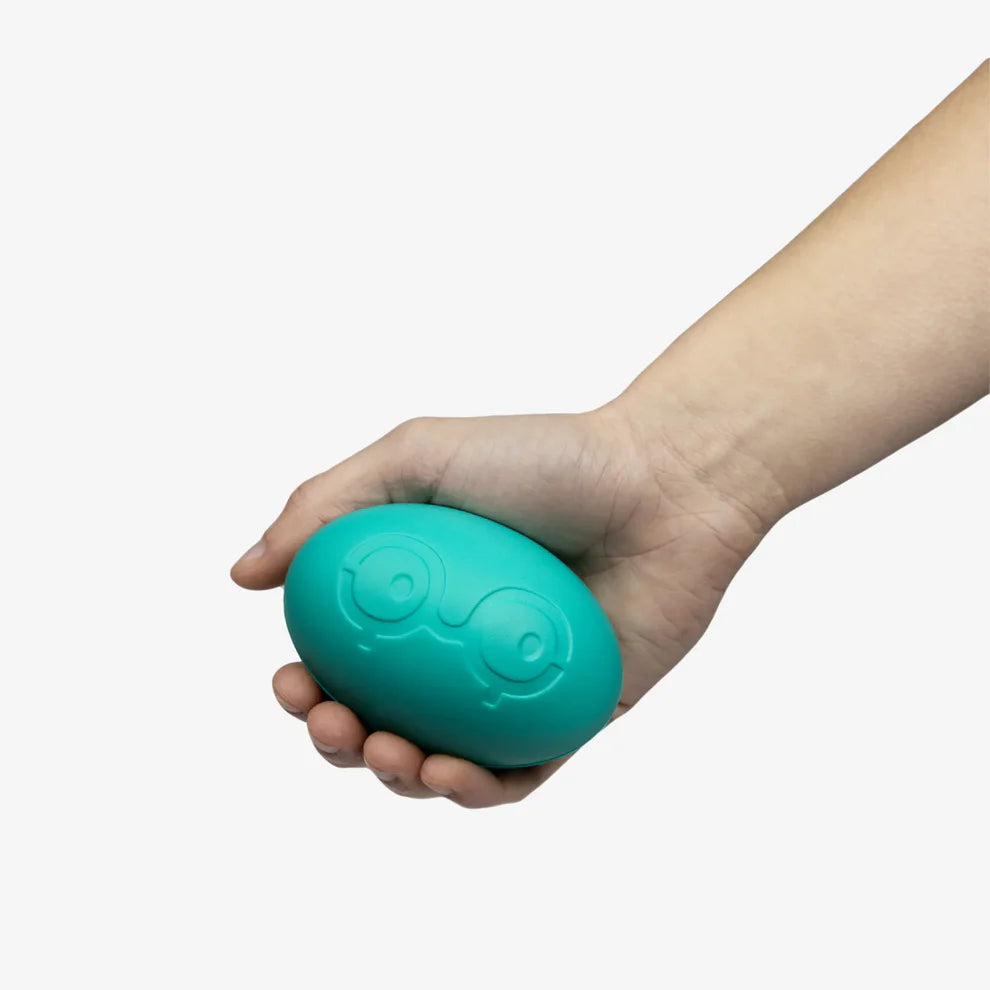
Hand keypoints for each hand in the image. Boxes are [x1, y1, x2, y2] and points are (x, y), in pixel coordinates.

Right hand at [230, 402, 769, 806]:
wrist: (664, 483)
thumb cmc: (547, 459)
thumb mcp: (419, 455)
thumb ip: (325, 504)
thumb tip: (244, 576)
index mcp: (419, 594)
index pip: (344, 654)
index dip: (305, 682)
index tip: (292, 681)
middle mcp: (458, 647)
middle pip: (381, 717)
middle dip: (339, 742)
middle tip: (335, 725)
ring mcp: (511, 689)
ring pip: (438, 760)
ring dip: (396, 777)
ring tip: (389, 752)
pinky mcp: (569, 722)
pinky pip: (515, 775)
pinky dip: (475, 789)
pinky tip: (448, 773)